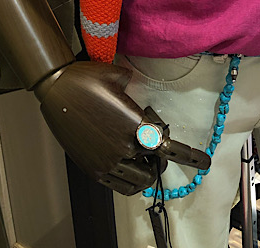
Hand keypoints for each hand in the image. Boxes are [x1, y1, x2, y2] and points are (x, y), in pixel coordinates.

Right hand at [34, 61, 209, 194]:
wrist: (55, 90)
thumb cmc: (85, 79)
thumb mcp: (117, 74)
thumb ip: (133, 82)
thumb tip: (135, 83)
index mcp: (133, 123)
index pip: (167, 146)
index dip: (189, 156)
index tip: (204, 162)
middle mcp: (123, 146)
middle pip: (155, 166)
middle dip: (161, 160)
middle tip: (157, 148)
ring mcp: (106, 160)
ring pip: (138, 181)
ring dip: (146, 172)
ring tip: (142, 158)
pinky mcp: (92, 167)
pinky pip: (119, 185)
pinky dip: (129, 181)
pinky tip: (129, 167)